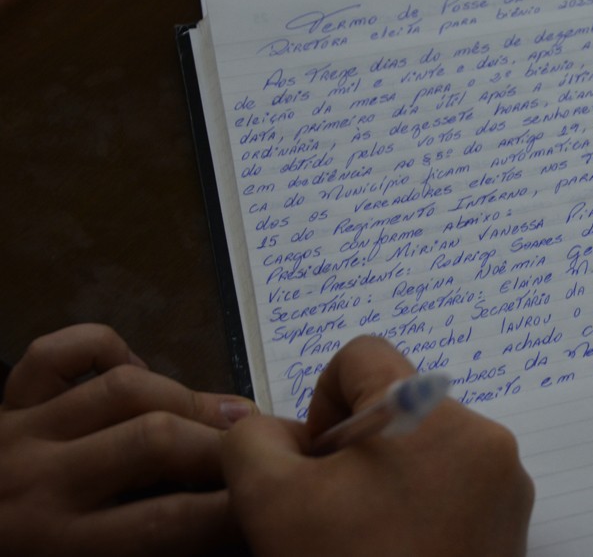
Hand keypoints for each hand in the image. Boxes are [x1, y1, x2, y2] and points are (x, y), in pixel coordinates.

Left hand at [0, 323, 256, 555]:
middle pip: (155, 441)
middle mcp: (40, 481)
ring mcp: (18, 432)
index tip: (273, 497)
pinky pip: (56, 351)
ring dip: (186, 398)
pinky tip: (135, 372)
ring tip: (227, 413)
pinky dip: (105, 349)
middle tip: (262, 448)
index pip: (171, 521)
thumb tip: (233, 517)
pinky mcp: (4, 401)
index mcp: (60, 544)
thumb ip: (154, 543)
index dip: (235, 506)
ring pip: (123, 389)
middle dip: (221, 444)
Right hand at [223, 336, 534, 556]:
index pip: (363, 355)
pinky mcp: (515, 523)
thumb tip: (271, 426)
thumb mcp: (269, 502)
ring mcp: (507, 482)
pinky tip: (399, 551)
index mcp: (429, 411)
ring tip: (367, 537)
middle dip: (358, 447)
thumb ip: (254, 440)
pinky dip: (424, 506)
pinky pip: (460, 486)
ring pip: (430, 448)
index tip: (315, 462)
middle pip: (400, 404)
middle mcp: (483, 434)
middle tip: (333, 509)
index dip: (322, 401)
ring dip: (391, 478)